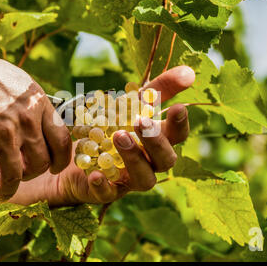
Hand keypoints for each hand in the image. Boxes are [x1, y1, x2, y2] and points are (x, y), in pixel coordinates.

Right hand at [0, 7, 71, 213]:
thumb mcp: (21, 84)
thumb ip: (35, 106)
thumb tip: (45, 121)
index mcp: (40, 105)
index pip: (63, 140)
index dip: (62, 159)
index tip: (55, 167)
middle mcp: (27, 122)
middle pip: (43, 162)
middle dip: (35, 174)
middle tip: (25, 175)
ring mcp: (5, 135)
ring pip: (18, 176)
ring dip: (11, 190)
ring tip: (4, 194)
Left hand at [8, 66, 194, 206]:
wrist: (76, 156)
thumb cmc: (113, 128)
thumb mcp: (132, 105)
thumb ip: (159, 90)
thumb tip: (190, 72)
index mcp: (157, 141)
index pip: (177, 135)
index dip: (180, 123)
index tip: (177, 107)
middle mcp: (149, 163)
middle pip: (166, 160)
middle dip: (156, 141)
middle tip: (141, 121)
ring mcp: (129, 180)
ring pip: (145, 179)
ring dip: (134, 159)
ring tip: (119, 137)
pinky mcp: (106, 192)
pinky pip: (109, 194)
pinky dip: (104, 185)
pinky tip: (95, 173)